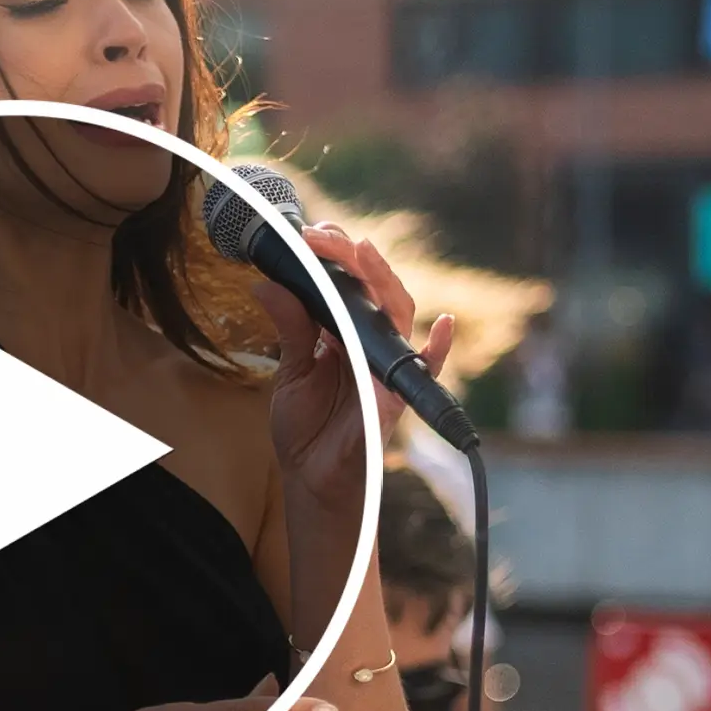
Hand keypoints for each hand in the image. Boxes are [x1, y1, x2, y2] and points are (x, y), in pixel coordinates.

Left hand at [249, 225, 454, 512]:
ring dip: (383, 281)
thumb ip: (288, 327)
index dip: (334, 256)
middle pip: (374, 290)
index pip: (347, 284)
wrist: (312, 476)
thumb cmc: (307, 427)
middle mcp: (369, 343)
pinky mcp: (395, 397)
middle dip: (354, 259)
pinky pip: (425, 370)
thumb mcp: (290, 371)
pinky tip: (442, 327)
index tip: (310, 234)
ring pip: (397, 315)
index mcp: (344, 333)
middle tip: (327, 237)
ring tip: (364, 254)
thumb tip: (267, 284)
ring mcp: (386, 367)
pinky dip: (438, 349)